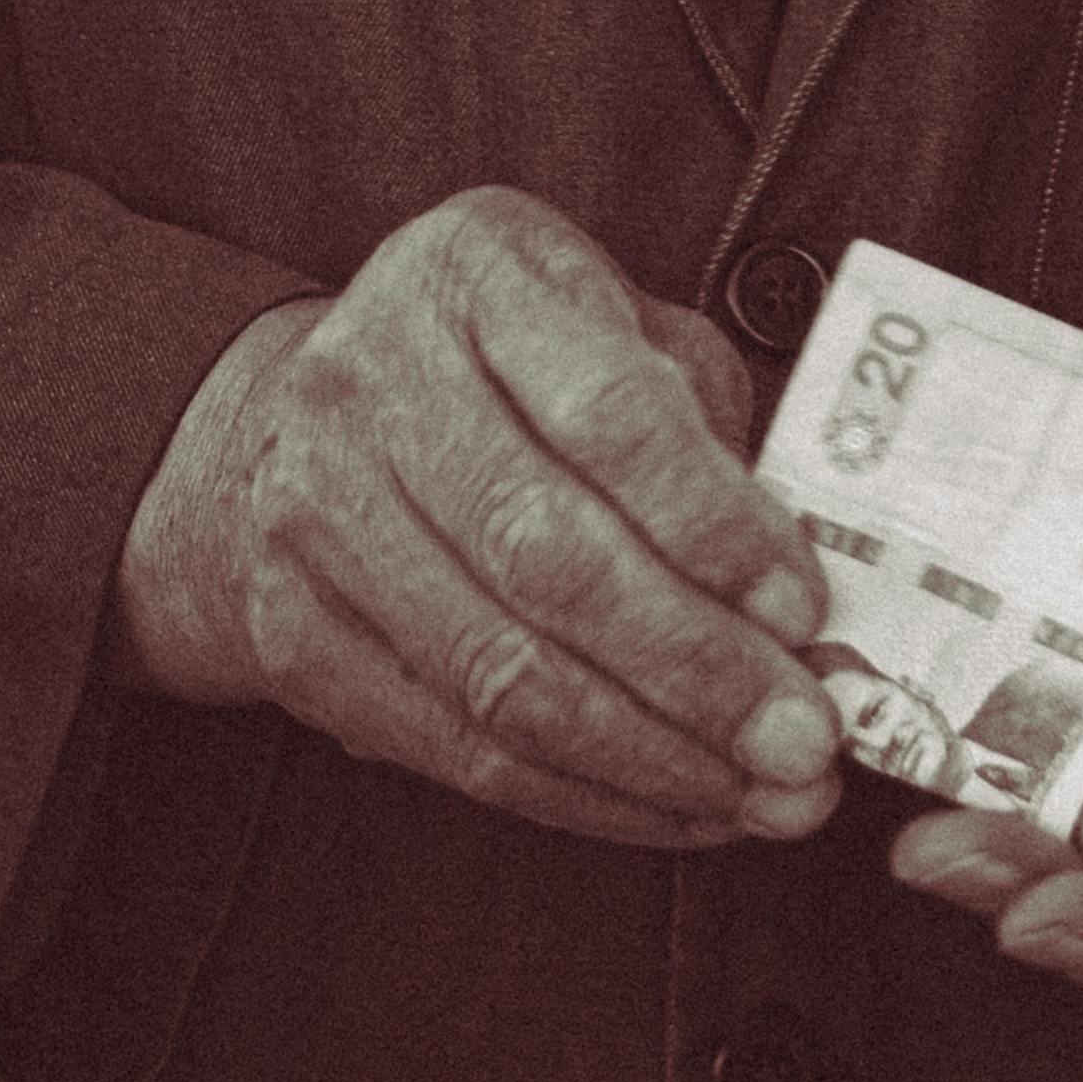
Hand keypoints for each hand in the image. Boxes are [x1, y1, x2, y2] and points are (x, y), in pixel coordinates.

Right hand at [114, 186, 840, 852]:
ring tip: (767, 798)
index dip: (712, 521)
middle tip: (807, 739)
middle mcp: (372, 379)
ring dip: (654, 758)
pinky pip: (455, 748)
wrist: (275, 427)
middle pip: (548, 554)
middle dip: (697, 667)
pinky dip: (582, 799)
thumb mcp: (598, 322)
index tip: (806, 606)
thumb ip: (695, 412)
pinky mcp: (295, 639)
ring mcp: (316, 512)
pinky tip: (678, 809)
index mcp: (471, 272)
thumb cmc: (499, 369)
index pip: (604, 406)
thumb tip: (792, 579)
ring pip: (501, 673)